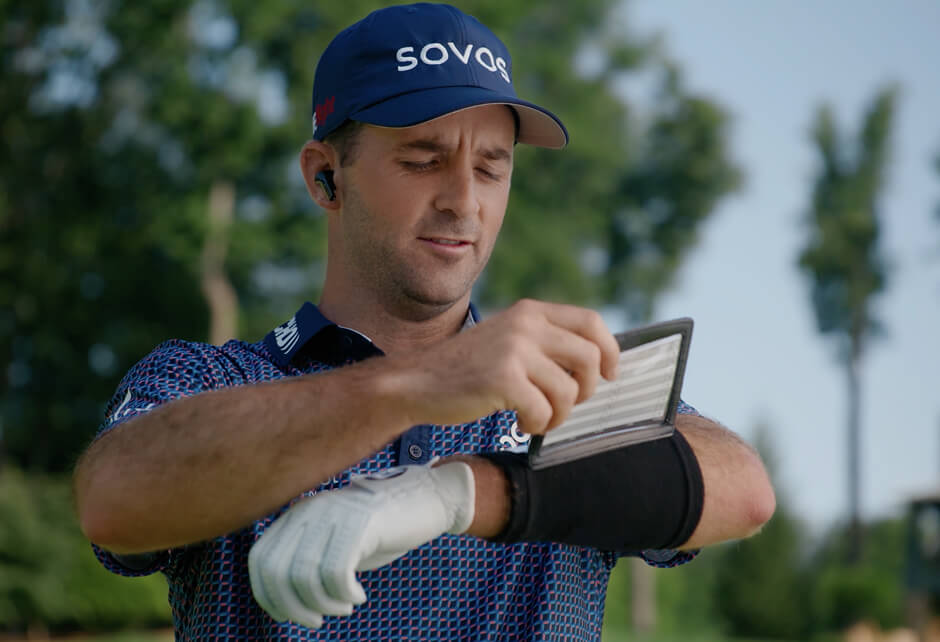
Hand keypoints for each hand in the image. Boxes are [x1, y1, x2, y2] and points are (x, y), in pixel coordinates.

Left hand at [248, 461, 474, 628]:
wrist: (424, 499)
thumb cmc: (377, 530)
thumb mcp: (333, 543)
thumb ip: (304, 561)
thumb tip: (280, 603)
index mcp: (297, 514)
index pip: (259, 559)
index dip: (267, 595)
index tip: (287, 615)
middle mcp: (309, 510)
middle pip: (277, 570)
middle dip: (294, 607)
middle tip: (317, 621)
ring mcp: (334, 513)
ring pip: (305, 575)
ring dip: (323, 605)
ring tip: (344, 608)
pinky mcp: (361, 522)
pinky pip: (337, 572)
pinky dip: (345, 595)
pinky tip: (358, 596)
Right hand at [389, 299, 619, 434]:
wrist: (416, 382)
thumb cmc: (465, 369)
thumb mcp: (507, 339)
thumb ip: (544, 342)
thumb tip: (597, 362)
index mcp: (530, 311)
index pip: (591, 322)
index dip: (609, 350)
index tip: (608, 374)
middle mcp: (525, 324)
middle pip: (589, 358)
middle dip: (585, 390)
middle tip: (562, 405)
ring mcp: (514, 350)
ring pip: (569, 392)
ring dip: (557, 414)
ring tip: (535, 417)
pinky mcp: (503, 379)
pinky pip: (544, 411)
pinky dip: (537, 425)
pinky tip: (518, 422)